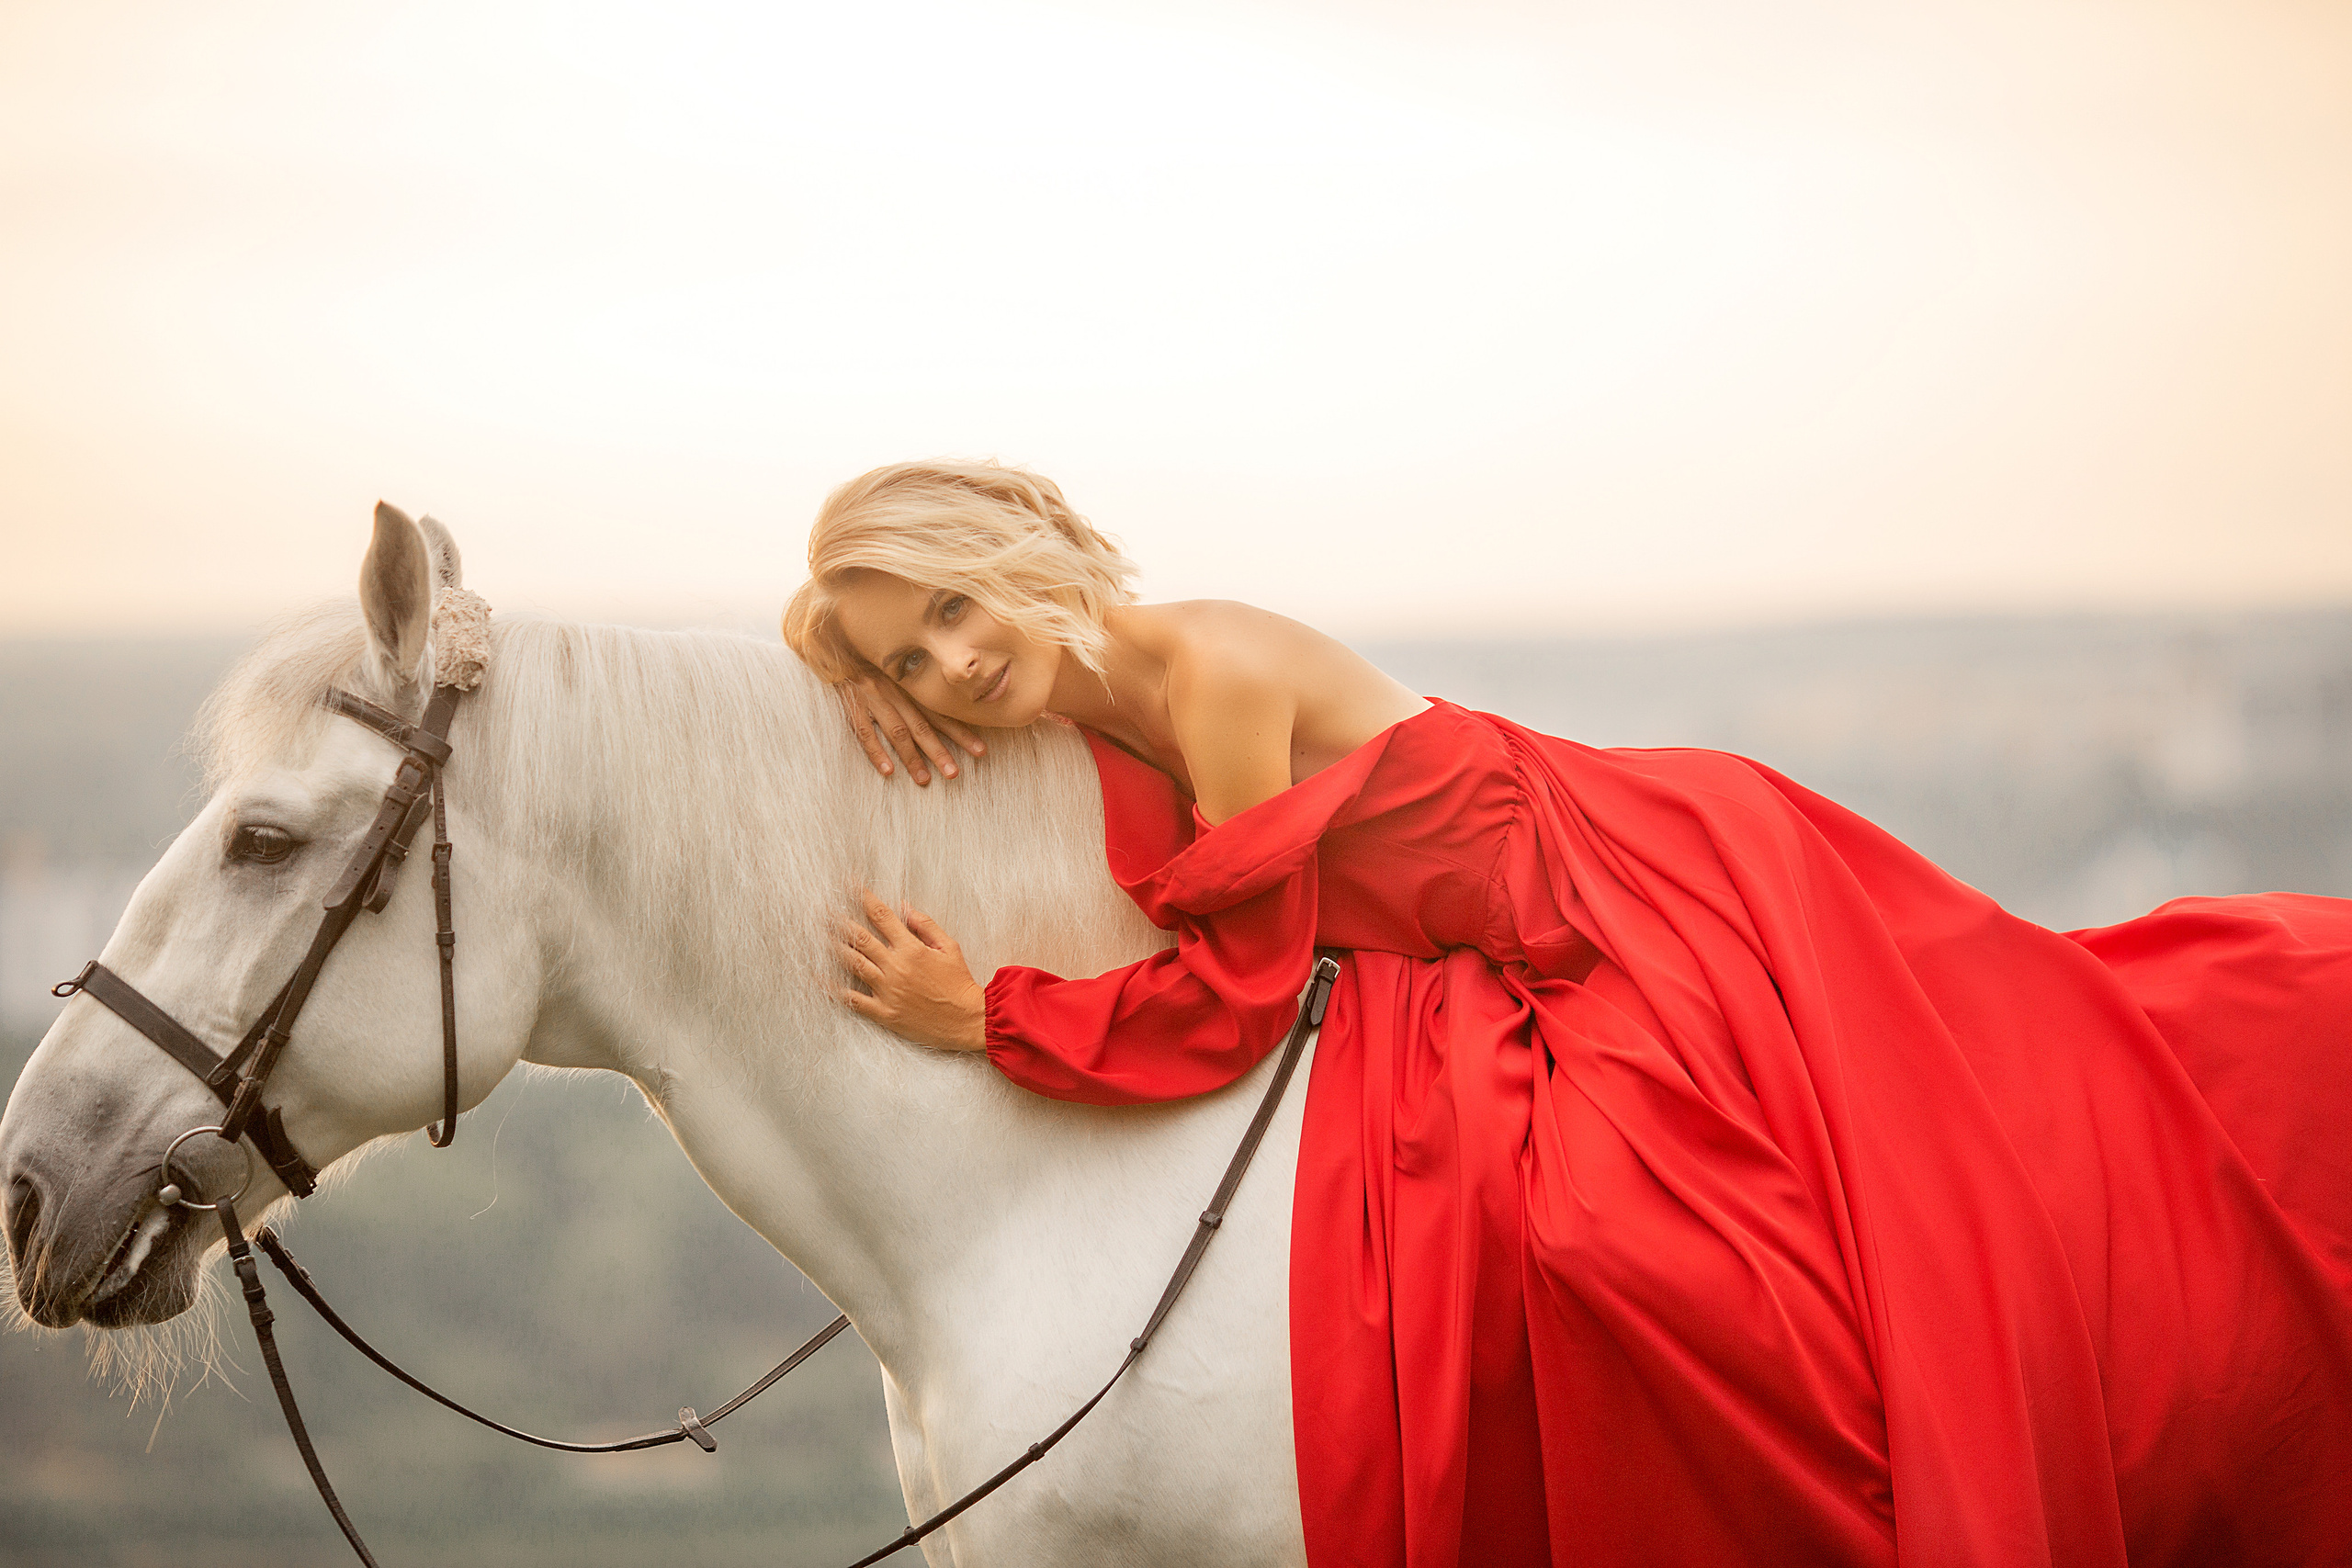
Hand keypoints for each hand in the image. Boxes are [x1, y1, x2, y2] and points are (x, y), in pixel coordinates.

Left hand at [836, 891, 987, 1050]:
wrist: (968, 1020)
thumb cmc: (960, 983)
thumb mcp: (950, 947)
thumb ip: (926, 925)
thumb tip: (904, 907)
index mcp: (912, 949)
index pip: (882, 917)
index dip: (864, 898)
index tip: (851, 885)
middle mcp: (896, 967)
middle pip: (861, 938)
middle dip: (840, 921)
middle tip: (824, 909)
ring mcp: (888, 991)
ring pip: (854, 964)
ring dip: (835, 947)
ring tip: (820, 935)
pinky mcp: (885, 1012)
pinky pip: (854, 1000)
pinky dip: (835, 990)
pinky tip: (820, 979)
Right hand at [840, 671, 985, 785]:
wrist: (839, 644)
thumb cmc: (873, 660)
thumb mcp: (900, 670)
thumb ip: (920, 687)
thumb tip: (950, 703)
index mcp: (911, 689)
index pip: (940, 714)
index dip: (961, 733)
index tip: (981, 750)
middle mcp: (896, 695)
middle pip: (922, 727)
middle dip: (940, 751)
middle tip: (954, 773)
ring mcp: (874, 701)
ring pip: (897, 732)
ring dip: (911, 757)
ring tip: (924, 779)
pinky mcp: (853, 706)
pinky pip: (865, 731)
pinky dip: (876, 752)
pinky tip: (887, 771)